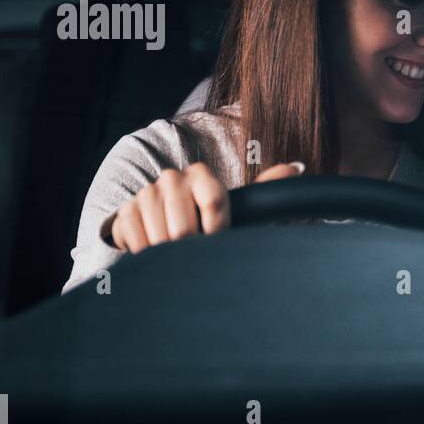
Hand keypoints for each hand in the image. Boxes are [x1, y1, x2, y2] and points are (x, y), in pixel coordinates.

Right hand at [109, 161, 303, 252]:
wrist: (168, 232)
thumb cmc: (212, 222)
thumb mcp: (241, 208)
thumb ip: (266, 189)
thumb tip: (298, 167)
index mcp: (202, 176)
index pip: (214, 198)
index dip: (219, 226)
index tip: (219, 241)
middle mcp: (172, 179)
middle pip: (184, 225)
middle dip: (192, 248)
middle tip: (196, 256)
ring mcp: (146, 194)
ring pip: (160, 235)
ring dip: (170, 254)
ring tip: (178, 257)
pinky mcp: (125, 212)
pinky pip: (136, 240)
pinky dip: (148, 254)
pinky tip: (157, 255)